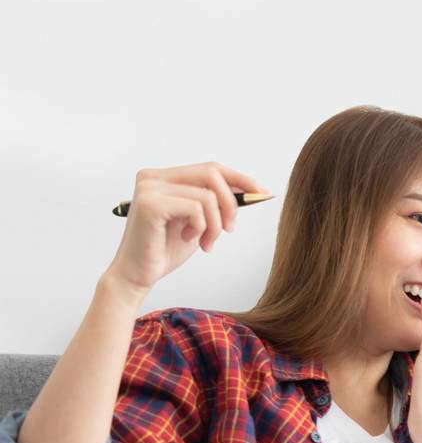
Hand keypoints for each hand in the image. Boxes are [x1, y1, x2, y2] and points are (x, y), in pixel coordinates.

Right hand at [104, 163, 267, 296]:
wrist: (138, 274)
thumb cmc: (166, 249)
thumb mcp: (199, 221)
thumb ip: (215, 203)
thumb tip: (250, 191)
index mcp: (163, 177)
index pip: (210, 168)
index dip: (240, 179)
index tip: (263, 193)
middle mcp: (153, 176)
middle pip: (212, 174)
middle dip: (231, 204)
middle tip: (229, 229)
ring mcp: (149, 188)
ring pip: (207, 196)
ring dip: (215, 225)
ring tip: (206, 242)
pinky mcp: (150, 203)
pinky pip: (196, 209)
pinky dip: (201, 228)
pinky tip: (187, 239)